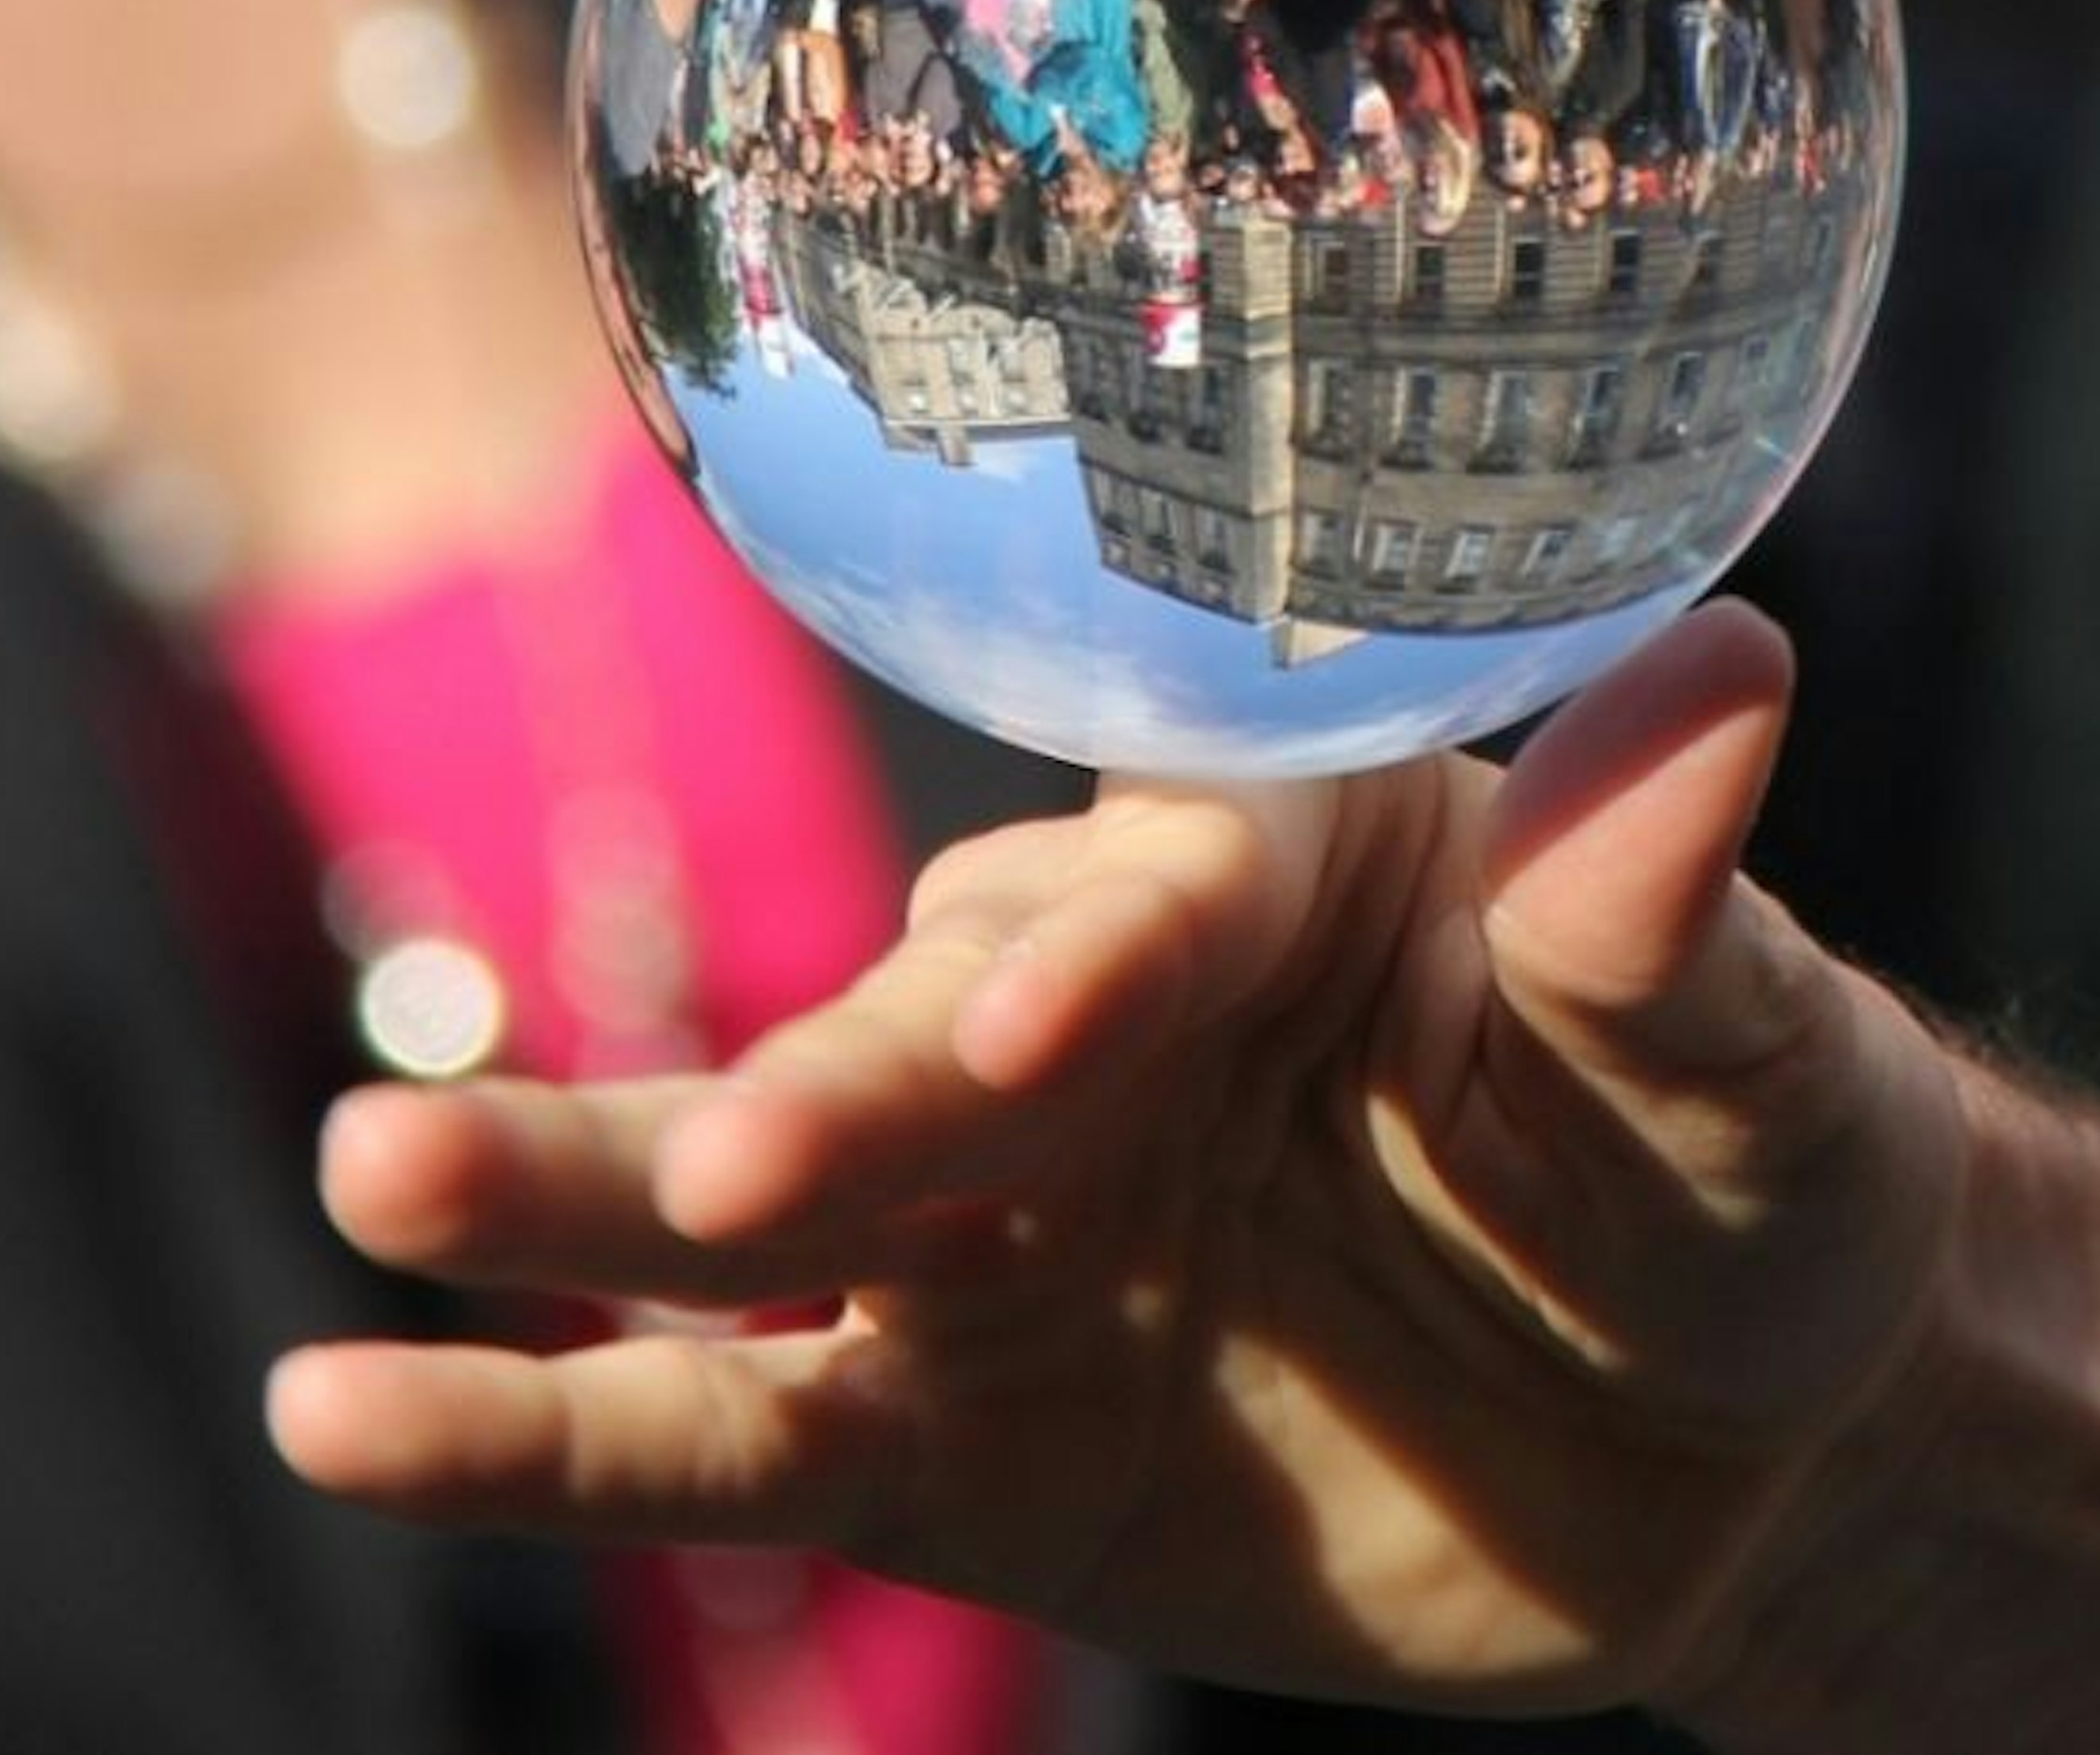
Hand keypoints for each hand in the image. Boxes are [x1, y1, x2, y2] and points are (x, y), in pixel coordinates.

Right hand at [268, 603, 1971, 1721]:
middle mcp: (1086, 1008)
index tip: (1044, 1038)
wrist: (1727, 1424)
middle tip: (730, 1167)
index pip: (1148, 885)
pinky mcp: (952, 1431)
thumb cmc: (1741, 1169)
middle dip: (828, 1102)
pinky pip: (732, 1428)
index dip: (1093, 960)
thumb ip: (1663, 908)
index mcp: (1267, 859)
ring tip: (379, 1184)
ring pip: (754, 1213)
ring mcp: (998, 1222)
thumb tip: (1726, 668)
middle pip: (916, 1036)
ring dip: (573, 1202)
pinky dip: (552, 1428)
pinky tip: (357, 1414)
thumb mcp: (1742, 1058)